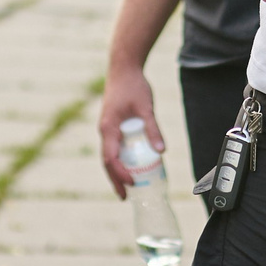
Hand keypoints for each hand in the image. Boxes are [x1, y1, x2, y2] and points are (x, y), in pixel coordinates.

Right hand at [98, 65, 164, 198]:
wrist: (123, 68)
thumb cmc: (133, 85)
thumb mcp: (146, 107)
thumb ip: (153, 128)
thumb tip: (161, 151)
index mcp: (109, 128)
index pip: (111, 158)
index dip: (120, 173)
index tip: (132, 183)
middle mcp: (105, 130)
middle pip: (107, 161)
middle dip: (115, 180)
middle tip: (125, 197)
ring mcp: (107, 128)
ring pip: (109, 155)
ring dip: (116, 172)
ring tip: (127, 187)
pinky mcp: (112, 125)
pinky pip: (114, 147)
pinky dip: (119, 160)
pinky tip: (130, 166)